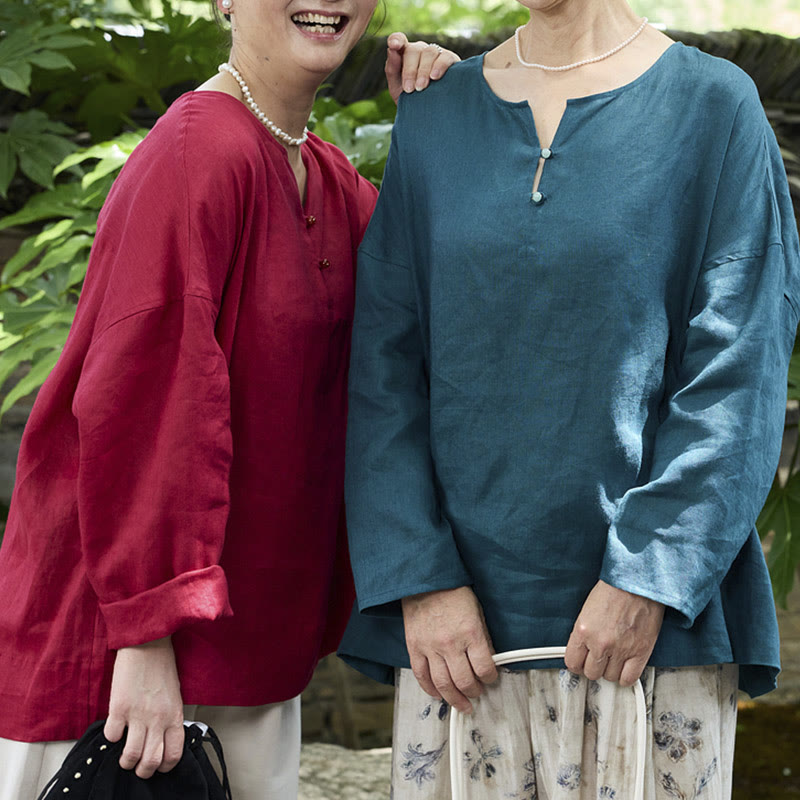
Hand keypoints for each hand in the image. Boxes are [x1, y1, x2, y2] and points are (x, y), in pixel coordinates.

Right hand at [104, 636, 184, 778]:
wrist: (148, 642)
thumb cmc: (162, 665)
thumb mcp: (174, 694)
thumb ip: (168, 718)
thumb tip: (160, 739)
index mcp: (174, 715)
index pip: (174, 753)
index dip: (165, 766)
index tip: (159, 765)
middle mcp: (158, 719)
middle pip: (151, 761)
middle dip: (143, 771)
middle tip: (138, 767)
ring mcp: (138, 714)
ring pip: (131, 756)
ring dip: (126, 762)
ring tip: (124, 757)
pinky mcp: (119, 708)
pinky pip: (112, 736)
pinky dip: (111, 738)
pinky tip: (115, 729)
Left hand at [385, 33, 460, 102]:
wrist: (430, 113)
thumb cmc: (411, 99)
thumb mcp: (396, 88)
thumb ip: (392, 69)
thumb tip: (391, 50)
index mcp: (404, 54)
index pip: (399, 40)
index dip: (395, 40)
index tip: (393, 45)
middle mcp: (420, 50)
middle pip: (413, 50)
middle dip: (410, 71)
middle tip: (409, 89)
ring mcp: (435, 52)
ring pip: (429, 52)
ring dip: (423, 70)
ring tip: (420, 88)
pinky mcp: (450, 59)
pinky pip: (445, 57)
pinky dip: (440, 66)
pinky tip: (435, 77)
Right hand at [401, 586, 497, 712]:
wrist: (426, 580)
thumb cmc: (453, 592)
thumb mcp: (477, 612)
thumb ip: (482, 638)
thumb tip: (488, 661)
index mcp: (470, 633)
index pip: (485, 668)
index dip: (491, 678)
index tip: (491, 678)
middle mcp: (451, 643)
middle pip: (464, 681)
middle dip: (474, 692)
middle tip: (477, 694)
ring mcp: (430, 647)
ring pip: (443, 684)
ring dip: (454, 699)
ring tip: (461, 704)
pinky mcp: (414, 647)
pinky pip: (422, 676)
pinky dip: (431, 690)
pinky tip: (438, 695)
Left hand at [565, 580, 664, 686]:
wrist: (637, 582)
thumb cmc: (614, 590)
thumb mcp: (588, 609)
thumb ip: (584, 632)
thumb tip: (582, 650)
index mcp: (583, 630)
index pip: (572, 662)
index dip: (576, 664)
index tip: (580, 662)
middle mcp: (600, 643)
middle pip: (591, 672)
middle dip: (593, 667)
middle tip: (598, 659)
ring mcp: (621, 650)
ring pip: (609, 677)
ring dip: (610, 670)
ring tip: (613, 658)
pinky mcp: (640, 652)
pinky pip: (629, 678)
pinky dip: (625, 676)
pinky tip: (624, 667)